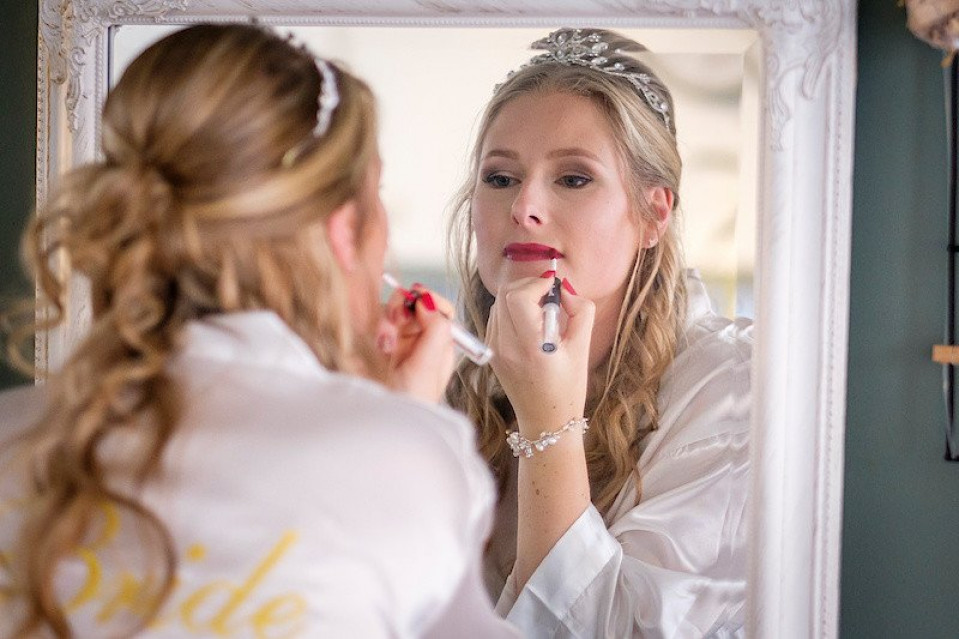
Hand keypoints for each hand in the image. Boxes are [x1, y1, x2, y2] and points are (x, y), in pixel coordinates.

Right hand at [377, 285, 456, 402]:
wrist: (376, 424)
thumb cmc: (408, 405)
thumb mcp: (428, 369)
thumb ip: (434, 332)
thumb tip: (429, 301)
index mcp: (438, 347)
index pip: (440, 311)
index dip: (430, 299)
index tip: (417, 297)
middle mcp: (416, 343)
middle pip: (412, 307)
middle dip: (403, 307)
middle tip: (396, 318)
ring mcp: (392, 344)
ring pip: (388, 313)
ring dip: (385, 321)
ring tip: (383, 341)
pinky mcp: (369, 346)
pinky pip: (368, 325)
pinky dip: (369, 329)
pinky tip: (372, 345)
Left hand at [486, 276, 594, 432]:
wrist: (546, 421)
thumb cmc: (568, 387)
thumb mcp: (582, 348)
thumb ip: (580, 311)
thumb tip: (563, 289)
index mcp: (530, 346)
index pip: (518, 297)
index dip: (536, 283)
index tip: (553, 286)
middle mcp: (506, 346)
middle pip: (505, 294)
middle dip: (528, 286)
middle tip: (548, 295)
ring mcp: (495, 349)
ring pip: (499, 303)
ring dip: (520, 298)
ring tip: (541, 312)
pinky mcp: (491, 351)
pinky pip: (497, 317)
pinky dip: (512, 311)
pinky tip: (530, 325)